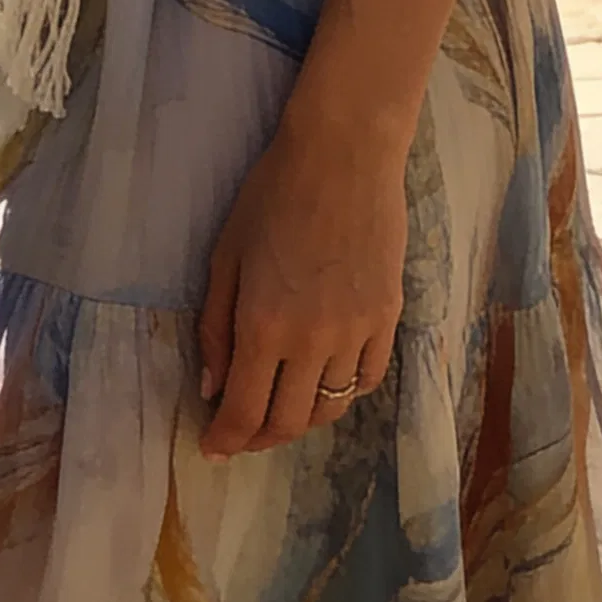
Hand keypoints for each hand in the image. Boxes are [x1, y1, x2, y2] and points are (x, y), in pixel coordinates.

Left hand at [197, 107, 406, 456]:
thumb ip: (216, 327)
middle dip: (259, 437)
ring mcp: (357, 333)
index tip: (213, 447)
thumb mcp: (226, 255)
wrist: (344, 154)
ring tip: (280, 404)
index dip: (226, 439)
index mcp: (264, 326)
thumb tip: (213, 388)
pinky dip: (342, 392)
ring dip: (300, 417)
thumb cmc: (272, 194)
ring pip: (330, 408)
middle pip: (288, 422)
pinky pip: (366, 380)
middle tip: (242, 430)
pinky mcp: (388, 318)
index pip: (245, 412)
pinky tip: (324, 379)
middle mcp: (313, 342)